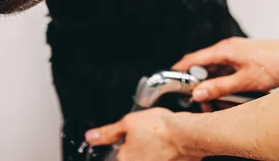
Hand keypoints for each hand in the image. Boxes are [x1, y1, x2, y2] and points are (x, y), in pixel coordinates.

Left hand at [85, 108, 200, 160]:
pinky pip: (161, 158)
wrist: (188, 135)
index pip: (117, 154)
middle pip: (132, 157)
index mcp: (124, 159)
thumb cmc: (161, 129)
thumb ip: (108, 132)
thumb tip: (90, 137)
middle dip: (136, 148)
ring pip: (147, 157)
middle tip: (146, 136)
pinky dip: (162, 154)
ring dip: (150, 151)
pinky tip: (166, 146)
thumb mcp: (128, 122)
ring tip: (157, 140)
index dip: (122, 144)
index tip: (130, 137)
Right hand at [173, 37, 278, 101]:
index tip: (172, 80)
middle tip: (198, 100)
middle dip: (197, 83)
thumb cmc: (275, 64)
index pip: (193, 59)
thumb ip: (219, 87)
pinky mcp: (243, 58)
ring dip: (211, 83)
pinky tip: (226, 93)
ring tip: (213, 100)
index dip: (180, 70)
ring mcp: (235, 53)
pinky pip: (225, 70)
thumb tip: (198, 92)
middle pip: (203, 65)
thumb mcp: (245, 81)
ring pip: (215, 69)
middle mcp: (227, 49)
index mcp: (224, 50)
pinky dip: (222, 81)